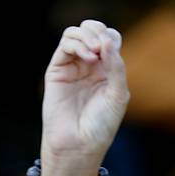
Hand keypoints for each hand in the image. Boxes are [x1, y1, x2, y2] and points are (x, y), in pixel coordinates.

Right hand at [41, 20, 129, 162]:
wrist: (79, 144)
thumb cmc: (101, 126)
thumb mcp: (117, 96)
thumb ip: (116, 67)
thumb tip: (106, 39)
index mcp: (107, 71)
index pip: (110, 39)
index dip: (111, 38)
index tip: (112, 52)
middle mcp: (90, 66)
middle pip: (93, 31)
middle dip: (98, 31)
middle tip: (101, 47)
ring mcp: (72, 67)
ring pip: (76, 33)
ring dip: (87, 36)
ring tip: (94, 52)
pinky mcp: (57, 70)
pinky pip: (65, 45)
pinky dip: (77, 44)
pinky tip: (88, 57)